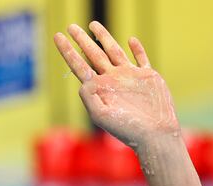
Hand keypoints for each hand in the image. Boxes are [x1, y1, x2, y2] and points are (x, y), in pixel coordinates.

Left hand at [54, 21, 179, 147]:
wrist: (154, 133)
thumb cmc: (127, 128)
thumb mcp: (101, 115)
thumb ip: (89, 97)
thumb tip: (83, 80)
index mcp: (99, 88)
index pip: (79, 66)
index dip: (68, 51)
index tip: (58, 37)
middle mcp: (112, 80)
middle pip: (93, 54)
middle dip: (82, 40)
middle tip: (71, 26)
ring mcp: (129, 77)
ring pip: (114, 51)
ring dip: (104, 38)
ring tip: (93, 24)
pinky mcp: (147, 77)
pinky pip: (141, 58)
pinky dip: (136, 49)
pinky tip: (130, 40)